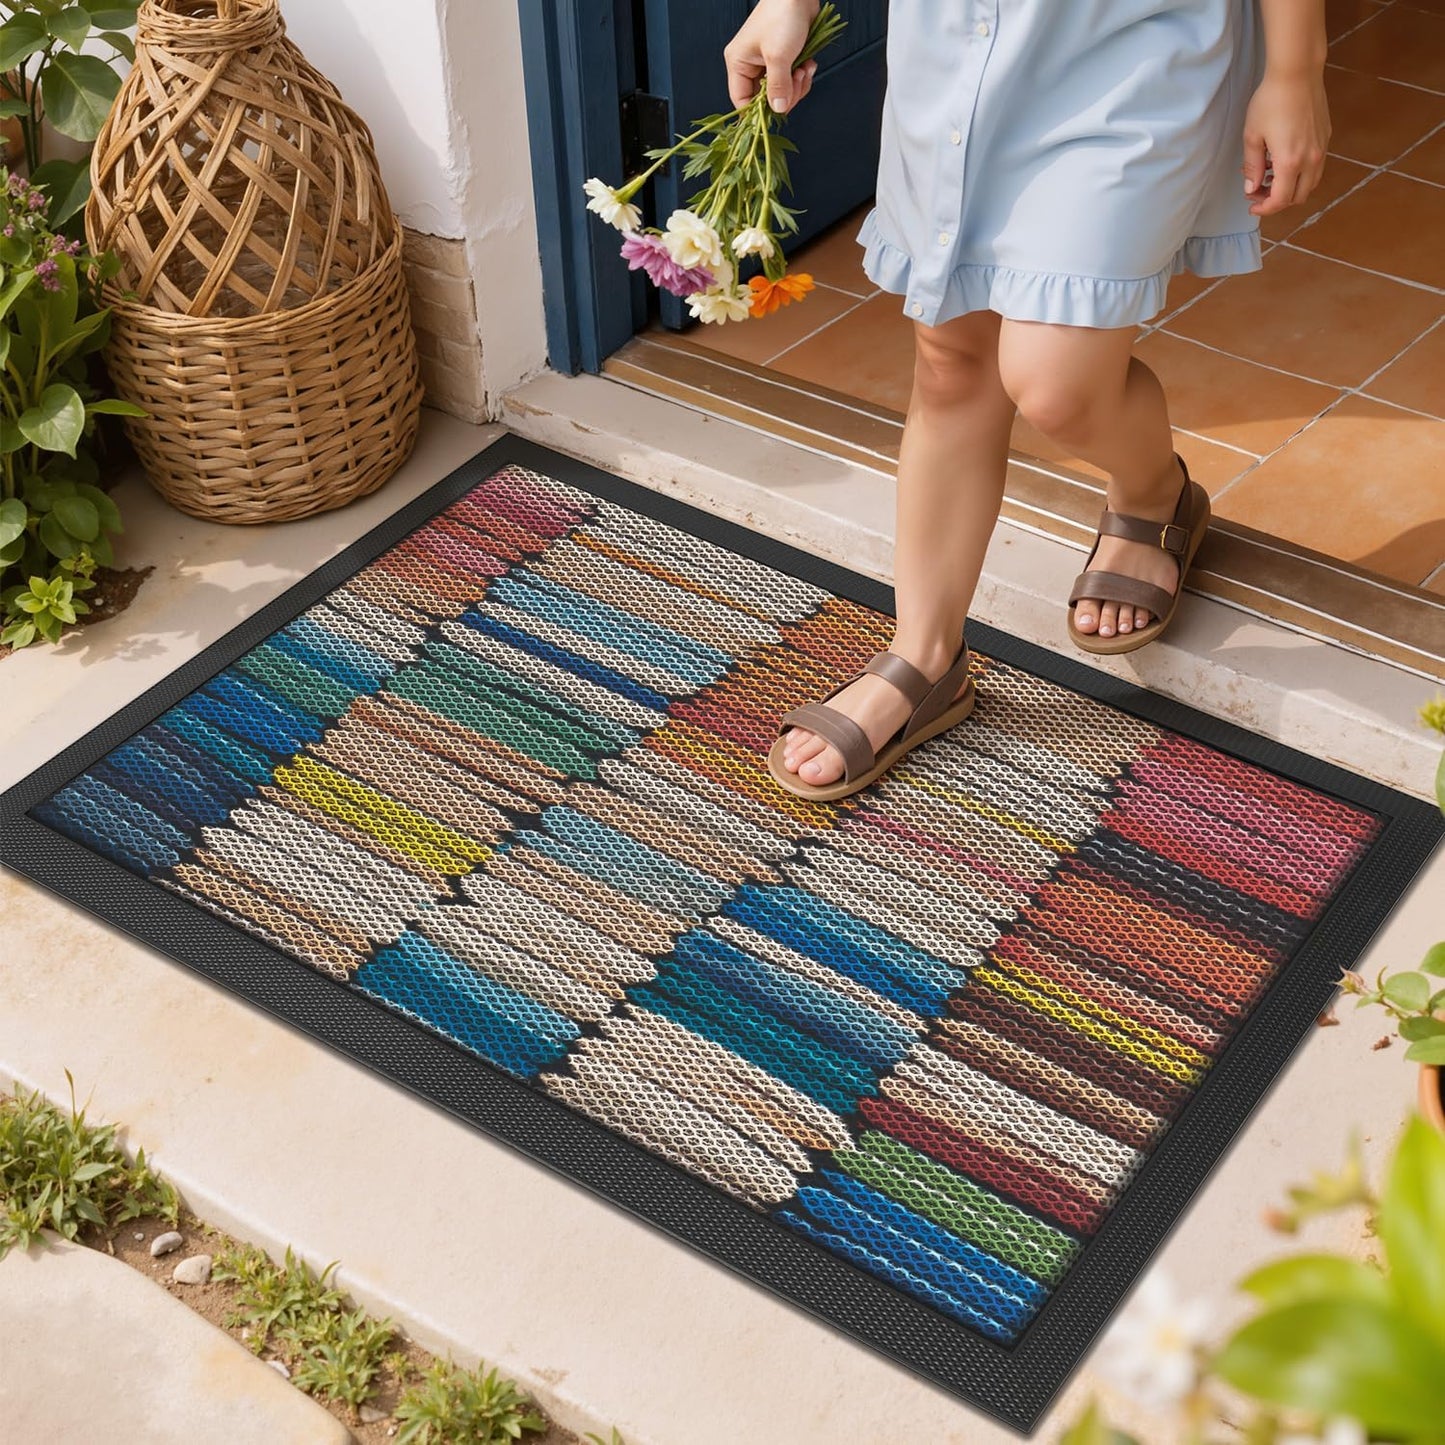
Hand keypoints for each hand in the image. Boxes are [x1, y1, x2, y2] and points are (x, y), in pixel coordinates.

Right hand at [724, 0, 820, 112]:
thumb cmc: (782, 15)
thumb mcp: (778, 55)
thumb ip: (778, 86)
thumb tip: (777, 109)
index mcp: (739, 63)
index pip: (741, 101)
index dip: (758, 111)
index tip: (776, 111)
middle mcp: (750, 65)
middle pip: (765, 100)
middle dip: (785, 95)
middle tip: (796, 80)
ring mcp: (767, 63)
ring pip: (781, 92)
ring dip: (797, 86)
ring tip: (803, 68)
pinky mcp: (783, 59)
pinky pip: (791, 81)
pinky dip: (802, 76)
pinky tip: (808, 63)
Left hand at [1242, 70, 1330, 214]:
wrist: (1297, 72)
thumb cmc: (1271, 101)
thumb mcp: (1252, 136)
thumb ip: (1252, 166)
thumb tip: (1251, 188)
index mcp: (1290, 161)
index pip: (1280, 200)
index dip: (1264, 208)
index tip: (1252, 205)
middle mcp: (1310, 158)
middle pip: (1298, 197)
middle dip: (1277, 201)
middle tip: (1258, 192)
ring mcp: (1321, 147)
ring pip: (1310, 183)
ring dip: (1291, 188)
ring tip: (1270, 177)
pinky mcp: (1326, 137)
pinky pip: (1316, 166)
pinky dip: (1301, 173)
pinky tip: (1284, 161)